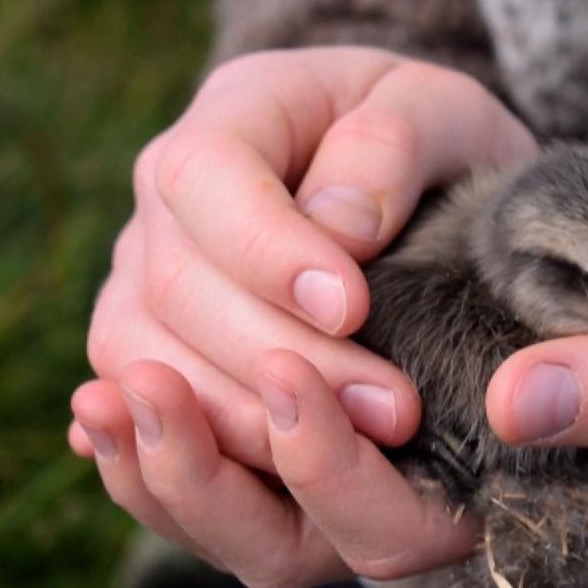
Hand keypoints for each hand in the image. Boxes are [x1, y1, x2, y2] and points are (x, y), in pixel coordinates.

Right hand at [70, 47, 535, 587]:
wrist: (417, 180)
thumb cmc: (430, 139)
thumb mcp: (440, 109)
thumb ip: (392, 144)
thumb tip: (338, 230)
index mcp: (235, 112)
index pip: (204, 175)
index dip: (265, 251)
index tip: (351, 307)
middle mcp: (168, 204)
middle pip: (176, 288)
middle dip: (283, 358)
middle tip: (392, 407)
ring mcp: (148, 283)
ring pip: (146, 365)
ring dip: (248, 421)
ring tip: (360, 446)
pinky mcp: (162, 357)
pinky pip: (147, 419)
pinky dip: (198, 459)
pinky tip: (269, 477)